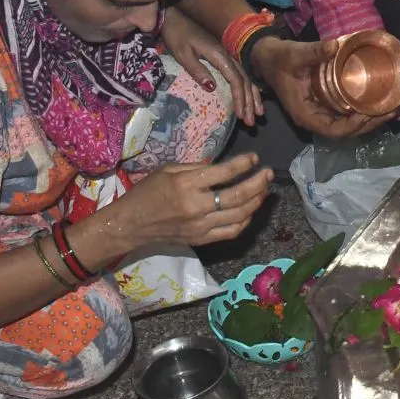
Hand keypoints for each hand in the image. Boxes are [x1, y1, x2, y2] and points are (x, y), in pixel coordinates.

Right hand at [106, 151, 273, 249]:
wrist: (131, 224)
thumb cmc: (147, 192)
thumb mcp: (168, 170)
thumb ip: (197, 168)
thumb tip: (225, 166)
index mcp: (186, 185)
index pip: (223, 174)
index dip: (243, 165)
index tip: (254, 158)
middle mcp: (196, 206)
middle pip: (237, 196)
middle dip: (258, 184)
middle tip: (268, 174)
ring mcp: (200, 226)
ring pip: (239, 215)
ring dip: (256, 201)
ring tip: (264, 190)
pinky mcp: (201, 240)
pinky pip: (231, 231)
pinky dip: (245, 220)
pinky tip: (250, 210)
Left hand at [161, 8, 261, 126]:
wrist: (174, 18)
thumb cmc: (177, 35)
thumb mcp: (183, 53)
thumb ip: (197, 70)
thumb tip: (212, 88)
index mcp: (219, 55)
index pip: (235, 79)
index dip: (240, 97)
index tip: (241, 114)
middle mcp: (227, 55)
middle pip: (244, 80)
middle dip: (250, 101)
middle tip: (251, 122)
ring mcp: (226, 55)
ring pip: (245, 77)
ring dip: (252, 96)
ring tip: (257, 113)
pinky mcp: (222, 56)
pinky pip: (240, 74)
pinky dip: (247, 87)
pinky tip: (251, 96)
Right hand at [249, 35, 396, 138]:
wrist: (267, 57)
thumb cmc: (279, 58)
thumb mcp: (295, 54)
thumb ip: (315, 51)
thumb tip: (335, 46)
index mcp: (305, 114)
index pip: (333, 130)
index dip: (354, 126)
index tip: (371, 113)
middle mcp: (313, 118)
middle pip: (345, 131)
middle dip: (369, 124)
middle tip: (392, 111)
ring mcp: (319, 113)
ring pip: (347, 125)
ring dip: (368, 120)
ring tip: (390, 109)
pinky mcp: (323, 105)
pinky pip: (345, 114)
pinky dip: (361, 111)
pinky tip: (376, 102)